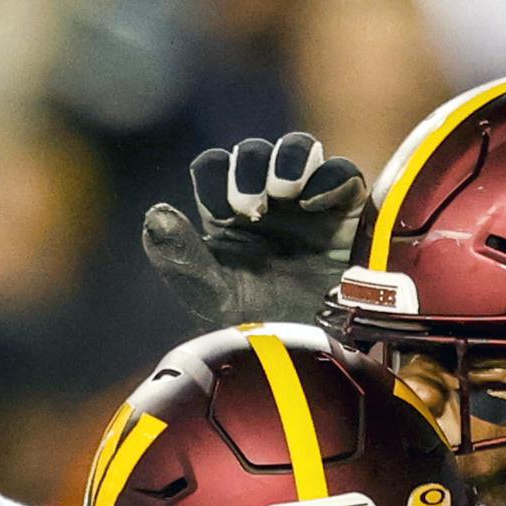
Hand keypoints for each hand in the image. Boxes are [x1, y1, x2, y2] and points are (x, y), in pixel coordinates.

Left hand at [139, 132, 368, 326]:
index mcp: (229, 215)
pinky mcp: (350, 208)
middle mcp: (269, 200)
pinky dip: (326, 177)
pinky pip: (341, 172)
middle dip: (247, 171)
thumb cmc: (265, 329)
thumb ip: (181, 259)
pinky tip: (312, 203)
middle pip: (253, 153)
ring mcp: (310, 200)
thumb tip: (155, 214)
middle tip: (250, 210)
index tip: (221, 214)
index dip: (214, 178)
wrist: (322, 355)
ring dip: (286, 161)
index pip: (213, 167)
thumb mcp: (216, 299)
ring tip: (284, 192)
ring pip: (298, 149)